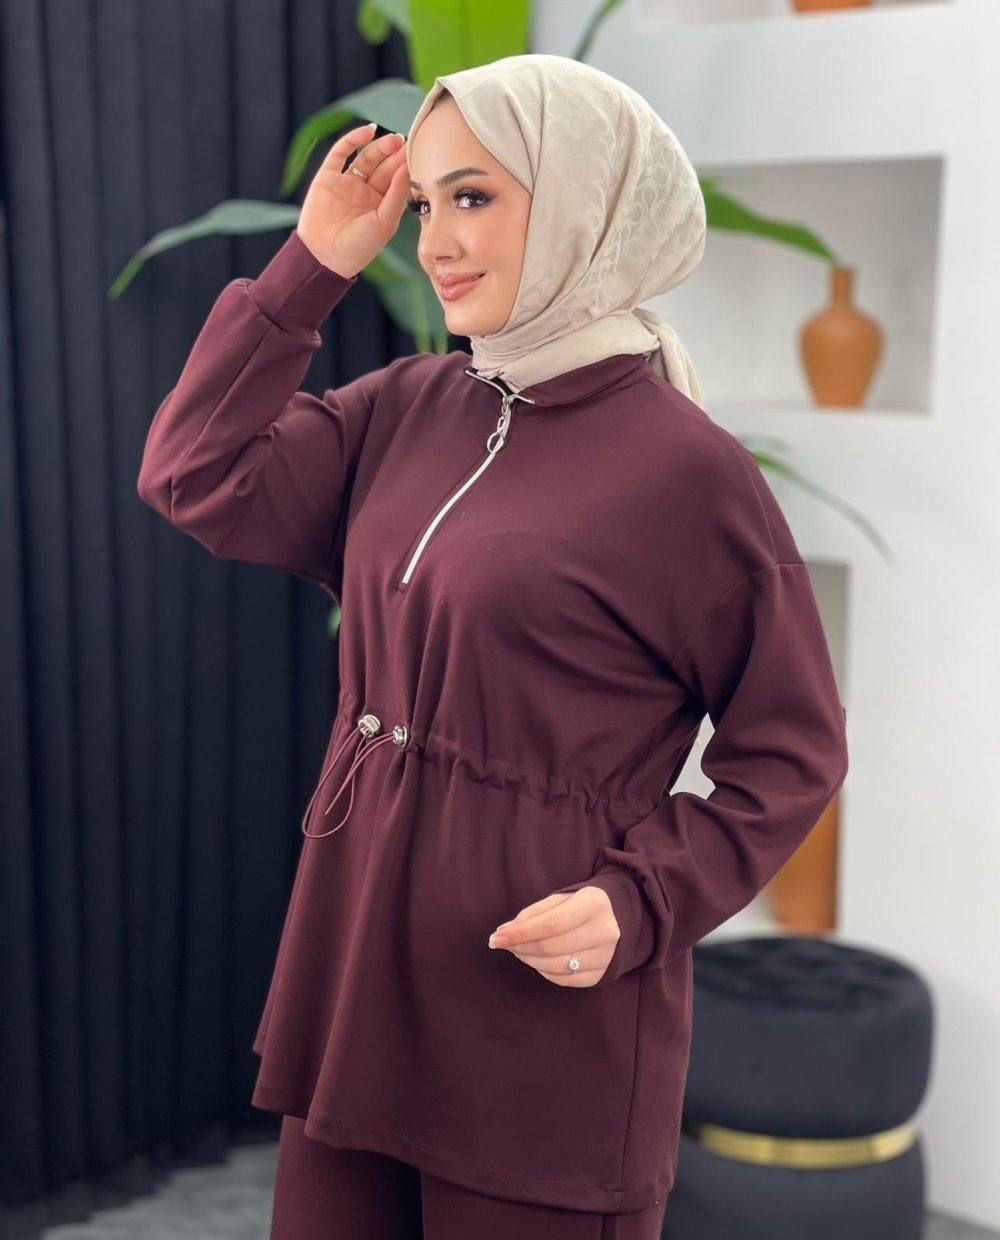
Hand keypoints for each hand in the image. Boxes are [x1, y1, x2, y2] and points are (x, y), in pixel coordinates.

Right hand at [296, 122, 409, 279]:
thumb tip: (406, 167)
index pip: (397, 180)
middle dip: (395, 155)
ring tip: (394, 140)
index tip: (417, 154)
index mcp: (382, 205)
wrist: (326, 255)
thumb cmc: (359, 246)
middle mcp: (366, 192)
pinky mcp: (328, 176)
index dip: (406, 167)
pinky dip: (353, 139)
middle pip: (384, 166)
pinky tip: (368, 131)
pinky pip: (341, 152)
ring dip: (380, 146)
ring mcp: (347, 183)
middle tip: (407, 143)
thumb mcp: (385, 222)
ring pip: (366, 157)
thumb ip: (396, 195)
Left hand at [487, 887, 620, 986]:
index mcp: (593, 904)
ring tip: (519, 950)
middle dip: (520, 947)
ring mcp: (606, 956)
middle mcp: (604, 931)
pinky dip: (544, 972)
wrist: (623, 917)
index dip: (520, 933)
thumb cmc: (583, 904)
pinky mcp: (602, 975)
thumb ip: (534, 913)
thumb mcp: (562, 898)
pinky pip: (565, 980)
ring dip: (529, 960)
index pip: (550, 924)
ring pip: (555, 966)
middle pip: (550, 947)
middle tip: (504, 943)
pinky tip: (537, 961)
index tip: (496, 938)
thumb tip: (505, 932)